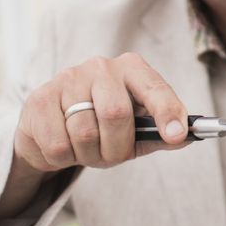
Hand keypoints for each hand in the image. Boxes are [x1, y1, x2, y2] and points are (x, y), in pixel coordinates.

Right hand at [15, 52, 188, 172]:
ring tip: (87, 150)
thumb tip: (185, 138)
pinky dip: (65, 158)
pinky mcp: (40, 98)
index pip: (155, 89)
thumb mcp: (136, 127)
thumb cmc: (104, 124)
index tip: (176, 135)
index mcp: (132, 68)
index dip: (167, 112)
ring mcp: (69, 78)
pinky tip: (65, 146)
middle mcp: (101, 66)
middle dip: (117, 147)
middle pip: (116, 114)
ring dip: (89, 155)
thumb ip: (160, 132)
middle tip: (112, 156)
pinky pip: (58, 144)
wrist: (53, 123)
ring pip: (84, 133)